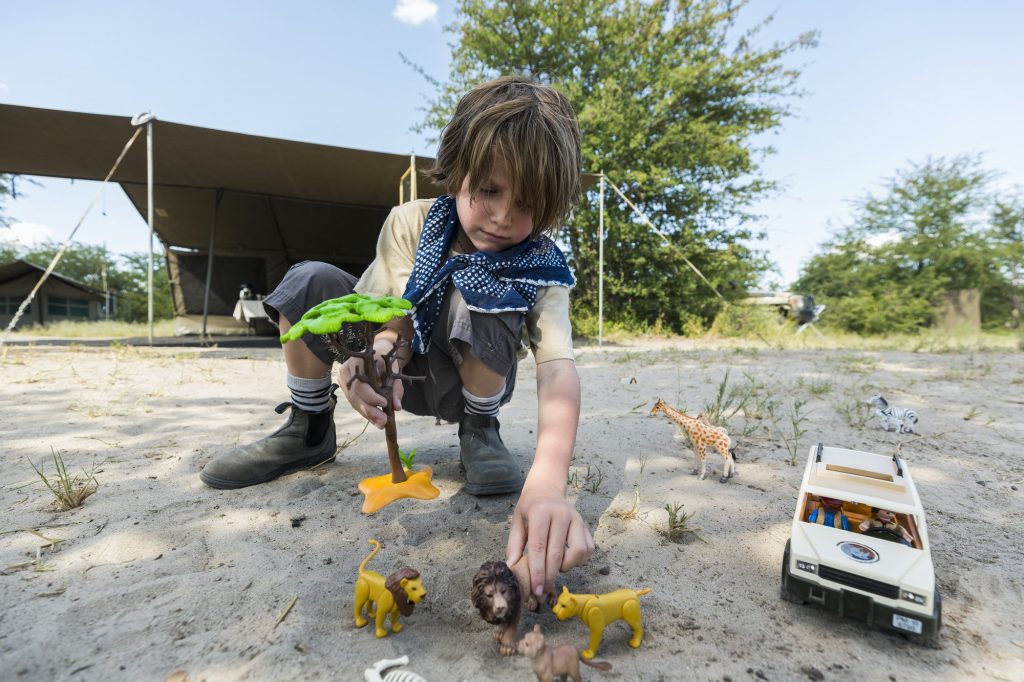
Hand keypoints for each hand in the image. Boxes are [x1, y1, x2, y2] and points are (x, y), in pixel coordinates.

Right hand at [338, 353, 403, 428]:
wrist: (378, 352)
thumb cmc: (386, 361)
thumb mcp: (394, 371)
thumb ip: (395, 388)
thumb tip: (397, 407)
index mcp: (359, 361)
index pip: (361, 383)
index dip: (371, 396)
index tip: (384, 404)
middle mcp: (347, 370)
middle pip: (355, 394)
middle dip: (369, 410)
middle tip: (383, 421)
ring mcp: (344, 379)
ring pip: (354, 401)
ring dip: (368, 414)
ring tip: (380, 424)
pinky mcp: (345, 387)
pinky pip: (354, 402)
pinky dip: (365, 412)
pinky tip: (375, 420)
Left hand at [506, 480, 593, 598]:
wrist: (546, 489)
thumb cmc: (529, 507)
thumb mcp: (517, 521)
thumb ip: (514, 545)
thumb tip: (512, 569)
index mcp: (540, 513)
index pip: (539, 547)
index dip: (537, 571)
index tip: (536, 589)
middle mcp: (561, 514)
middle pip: (557, 553)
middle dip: (549, 577)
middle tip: (543, 592)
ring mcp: (576, 519)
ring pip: (578, 553)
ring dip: (566, 566)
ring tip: (555, 566)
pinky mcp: (586, 525)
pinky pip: (588, 549)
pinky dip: (578, 560)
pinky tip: (566, 559)